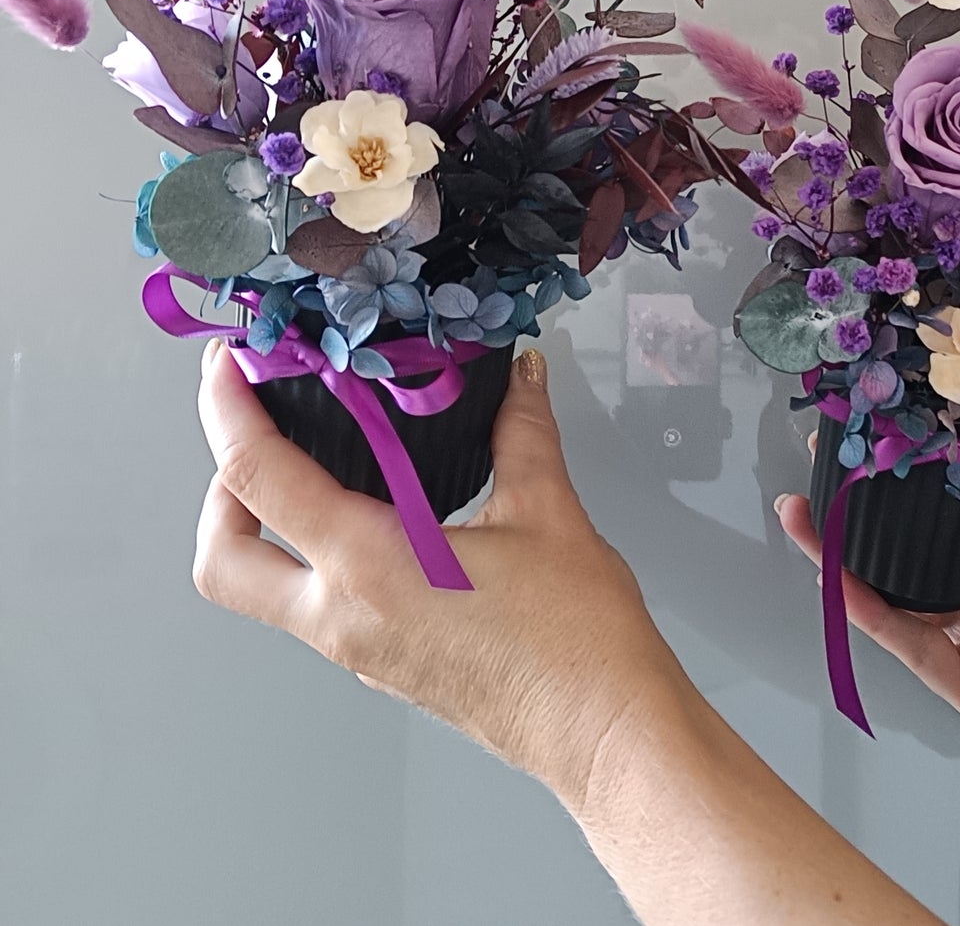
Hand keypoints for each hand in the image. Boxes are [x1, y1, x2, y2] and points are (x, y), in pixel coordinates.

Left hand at [193, 342, 684, 809]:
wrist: (603, 730)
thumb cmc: (575, 641)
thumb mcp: (548, 511)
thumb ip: (521, 430)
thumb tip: (519, 377)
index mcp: (369, 566)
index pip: (259, 478)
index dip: (227, 411)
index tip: (228, 366)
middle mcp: (346, 616)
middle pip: (224, 560)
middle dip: (219, 490)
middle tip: (253, 434)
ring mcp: (359, 650)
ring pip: (266, 590)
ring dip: (268, 526)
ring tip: (317, 465)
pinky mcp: (384, 664)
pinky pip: (319, 606)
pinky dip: (320, 555)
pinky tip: (378, 518)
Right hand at [776, 441, 959, 839]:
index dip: (924, 474)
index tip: (890, 436)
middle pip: (915, 544)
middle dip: (867, 508)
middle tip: (824, 465)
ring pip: (896, 591)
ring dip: (848, 558)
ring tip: (808, 518)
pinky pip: (911, 648)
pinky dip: (872, 620)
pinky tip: (839, 589)